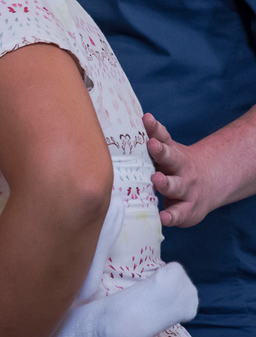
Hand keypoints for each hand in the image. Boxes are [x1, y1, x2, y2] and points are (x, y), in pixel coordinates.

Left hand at [145, 112, 215, 227]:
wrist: (209, 183)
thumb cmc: (174, 166)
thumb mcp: (166, 151)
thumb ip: (152, 140)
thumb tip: (127, 123)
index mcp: (171, 152)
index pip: (163, 136)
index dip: (154, 127)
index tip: (147, 119)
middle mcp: (180, 168)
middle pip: (171, 158)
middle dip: (161, 151)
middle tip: (152, 144)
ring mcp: (186, 188)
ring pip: (176, 186)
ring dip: (166, 183)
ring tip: (156, 179)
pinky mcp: (188, 209)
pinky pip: (179, 213)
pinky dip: (171, 217)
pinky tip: (163, 218)